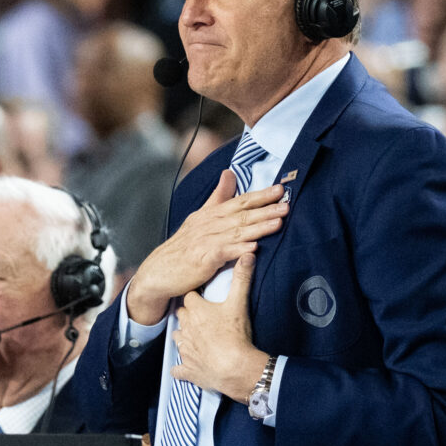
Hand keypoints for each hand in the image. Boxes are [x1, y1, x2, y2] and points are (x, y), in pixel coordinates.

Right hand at [127, 171, 287, 324]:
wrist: (159, 271)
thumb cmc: (183, 247)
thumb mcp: (200, 218)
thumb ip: (218, 197)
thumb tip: (229, 173)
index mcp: (210, 214)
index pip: (239, 202)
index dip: (260, 195)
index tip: (279, 189)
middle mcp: (208, 224)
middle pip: (241, 215)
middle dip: (265, 209)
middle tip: (286, 204)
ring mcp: (205, 241)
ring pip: (236, 232)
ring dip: (258, 227)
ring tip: (278, 222)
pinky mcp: (203, 259)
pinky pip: (224, 253)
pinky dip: (239, 249)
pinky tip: (253, 248)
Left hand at [171, 254, 268, 400]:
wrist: (235, 367)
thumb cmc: (235, 335)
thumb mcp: (239, 303)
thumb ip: (242, 278)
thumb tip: (247, 255)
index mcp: (196, 311)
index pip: (189, 297)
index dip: (195, 297)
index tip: (200, 297)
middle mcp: (186, 328)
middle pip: (181, 316)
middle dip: (188, 315)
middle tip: (200, 316)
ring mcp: (185, 350)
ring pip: (177, 338)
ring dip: (184, 337)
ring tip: (194, 337)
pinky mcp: (188, 369)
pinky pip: (178, 369)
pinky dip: (181, 368)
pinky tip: (184, 367)